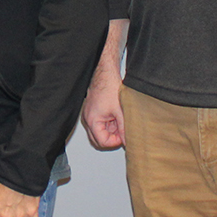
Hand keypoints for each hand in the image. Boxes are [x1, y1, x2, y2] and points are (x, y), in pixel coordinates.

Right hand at [80, 19, 127, 148]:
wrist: (105, 73)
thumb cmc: (109, 88)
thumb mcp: (120, 111)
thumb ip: (124, 128)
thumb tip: (129, 140)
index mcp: (92, 120)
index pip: (102, 142)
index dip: (115, 142)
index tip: (124, 137)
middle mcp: (88, 119)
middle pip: (98, 140)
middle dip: (111, 138)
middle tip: (122, 132)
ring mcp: (89, 115)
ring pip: (99, 132)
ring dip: (110, 130)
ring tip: (119, 120)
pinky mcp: (92, 111)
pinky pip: (99, 123)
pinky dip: (108, 123)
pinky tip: (116, 116)